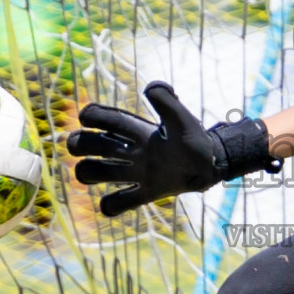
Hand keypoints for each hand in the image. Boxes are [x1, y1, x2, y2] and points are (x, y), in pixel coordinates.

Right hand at [67, 81, 279, 215]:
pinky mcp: (146, 193)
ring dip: (89, 173)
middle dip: (80, 144)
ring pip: (97, 172)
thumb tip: (147, 88)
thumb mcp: (182, 119)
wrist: (213, 165)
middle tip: (87, 150)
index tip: (86, 117)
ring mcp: (137, 173)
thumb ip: (167, 101)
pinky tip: (115, 202)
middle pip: (91, 144)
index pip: (105, 119)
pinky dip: (110, 205)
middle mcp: (132, 151)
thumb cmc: (196, 140)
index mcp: (138, 131)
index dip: (90, 116)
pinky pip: (118, 203)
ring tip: (101, 175)